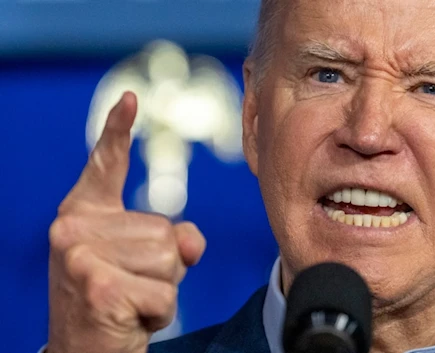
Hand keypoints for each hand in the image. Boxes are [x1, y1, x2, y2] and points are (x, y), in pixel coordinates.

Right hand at [47, 92, 205, 352]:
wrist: (84, 352)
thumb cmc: (116, 303)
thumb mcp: (143, 264)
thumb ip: (172, 241)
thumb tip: (190, 241)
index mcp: (82, 214)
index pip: (104, 165)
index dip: (117, 131)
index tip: (132, 98)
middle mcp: (73, 228)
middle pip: (166, 231)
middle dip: (163, 269)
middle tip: (129, 289)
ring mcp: (81, 257)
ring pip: (170, 260)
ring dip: (162, 290)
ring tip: (128, 303)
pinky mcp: (98, 287)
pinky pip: (165, 295)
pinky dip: (159, 313)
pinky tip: (129, 320)